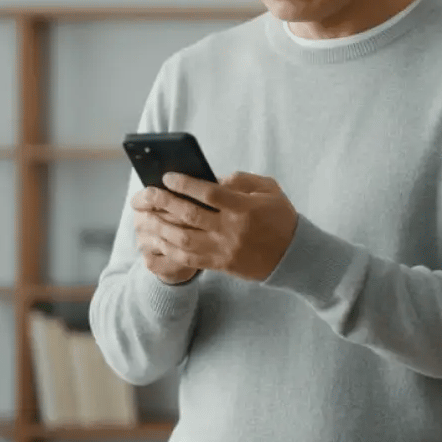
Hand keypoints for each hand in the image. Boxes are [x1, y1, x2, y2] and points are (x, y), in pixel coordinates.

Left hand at [130, 171, 298, 282]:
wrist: (293, 257)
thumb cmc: (281, 218)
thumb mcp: (269, 190)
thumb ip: (241, 180)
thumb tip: (213, 178)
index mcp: (244, 208)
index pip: (208, 193)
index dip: (185, 184)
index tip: (168, 176)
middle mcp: (231, 229)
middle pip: (189, 214)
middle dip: (165, 202)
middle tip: (148, 193)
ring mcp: (224, 249)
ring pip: (183, 239)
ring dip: (161, 226)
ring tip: (147, 216)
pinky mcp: (220, 264)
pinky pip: (188, 259)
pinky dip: (170, 249)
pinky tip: (158, 239)